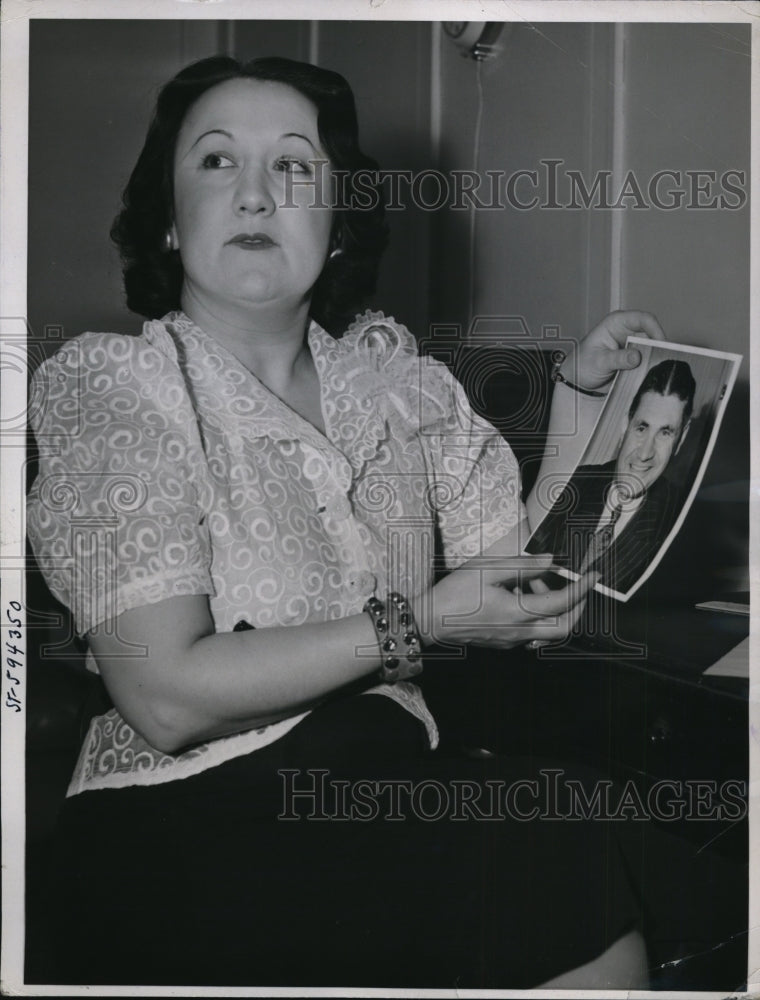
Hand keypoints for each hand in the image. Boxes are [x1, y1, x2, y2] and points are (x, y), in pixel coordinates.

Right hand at [426, 552, 597, 649]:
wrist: (429, 620)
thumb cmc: (454, 594)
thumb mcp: (487, 569)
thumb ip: (522, 565)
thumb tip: (550, 560)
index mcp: (518, 612)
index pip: (563, 602)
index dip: (582, 587)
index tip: (593, 575)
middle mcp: (519, 631)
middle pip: (565, 627)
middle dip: (578, 606)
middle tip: (576, 585)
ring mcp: (512, 640)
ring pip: (549, 632)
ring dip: (553, 609)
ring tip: (531, 583)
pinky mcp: (504, 642)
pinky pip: (532, 633)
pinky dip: (537, 615)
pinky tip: (520, 597)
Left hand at [563, 310, 665, 391]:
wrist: (579, 381)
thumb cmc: (582, 364)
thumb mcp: (599, 361)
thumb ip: (617, 359)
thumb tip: (636, 357)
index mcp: (616, 323)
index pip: (643, 319)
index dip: (655, 329)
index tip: (661, 344)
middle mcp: (627, 332)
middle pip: (652, 333)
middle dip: (658, 346)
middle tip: (660, 359)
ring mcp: (632, 346)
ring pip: (652, 348)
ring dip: (654, 358)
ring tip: (653, 368)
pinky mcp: (635, 359)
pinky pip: (648, 361)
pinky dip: (650, 367)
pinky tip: (648, 374)